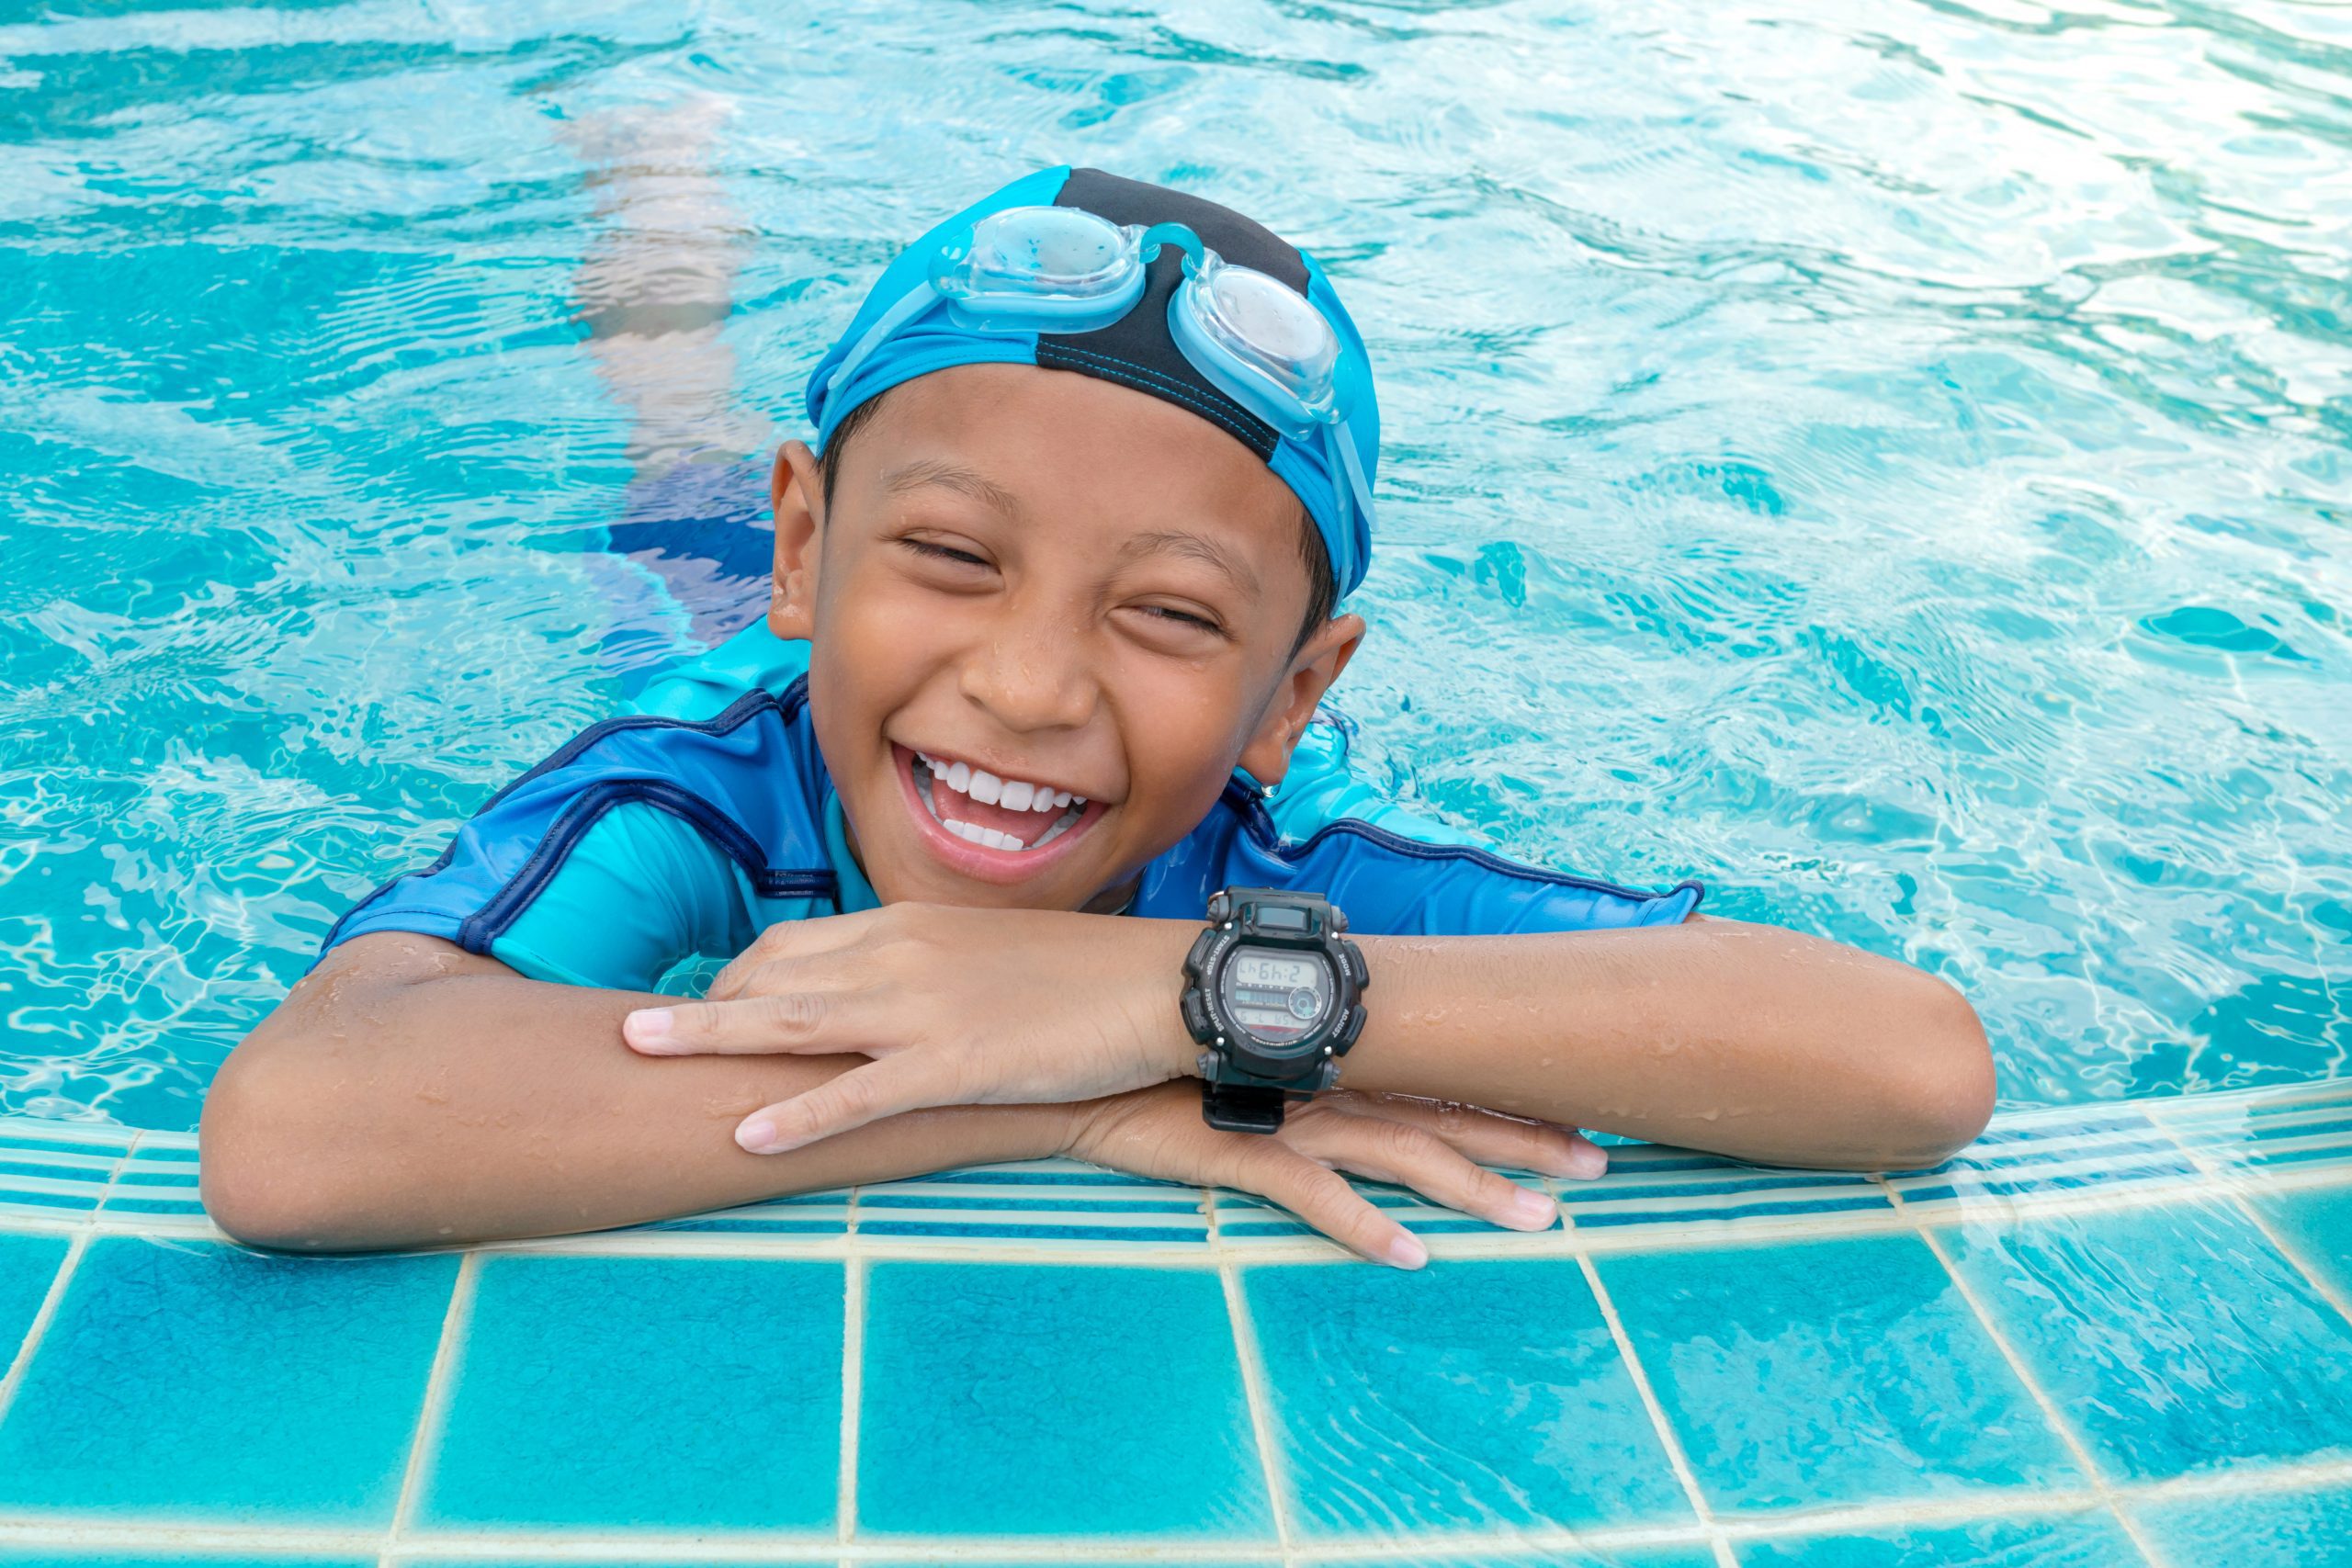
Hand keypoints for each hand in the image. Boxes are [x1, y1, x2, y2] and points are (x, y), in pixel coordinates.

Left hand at [621, 903, 1200, 1153]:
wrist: (1159, 985)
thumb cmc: (1086, 976)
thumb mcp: (990, 954)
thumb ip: (928, 969)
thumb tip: (887, 1000)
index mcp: (911, 925)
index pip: (796, 942)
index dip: (738, 978)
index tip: (703, 1007)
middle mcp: (902, 954)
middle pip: (775, 972)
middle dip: (700, 1002)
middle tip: (633, 1031)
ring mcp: (924, 1009)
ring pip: (795, 1019)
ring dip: (710, 1036)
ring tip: (638, 1049)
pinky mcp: (956, 1064)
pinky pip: (859, 1092)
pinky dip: (799, 1112)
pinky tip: (747, 1133)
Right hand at [1064, 1081, 1608, 1268]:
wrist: (1082, 1068)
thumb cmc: (1168, 1069)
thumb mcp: (1253, 1071)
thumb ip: (1308, 1081)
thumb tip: (1360, 1097)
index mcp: (1335, 1065)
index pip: (1441, 1083)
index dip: (1510, 1103)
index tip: (1577, 1121)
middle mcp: (1326, 1085)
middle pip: (1444, 1113)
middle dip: (1524, 1141)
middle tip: (1596, 1166)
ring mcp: (1286, 1115)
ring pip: (1400, 1151)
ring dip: (1472, 1186)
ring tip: (1536, 1219)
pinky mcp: (1240, 1147)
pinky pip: (1312, 1193)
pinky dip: (1362, 1224)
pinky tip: (1411, 1256)